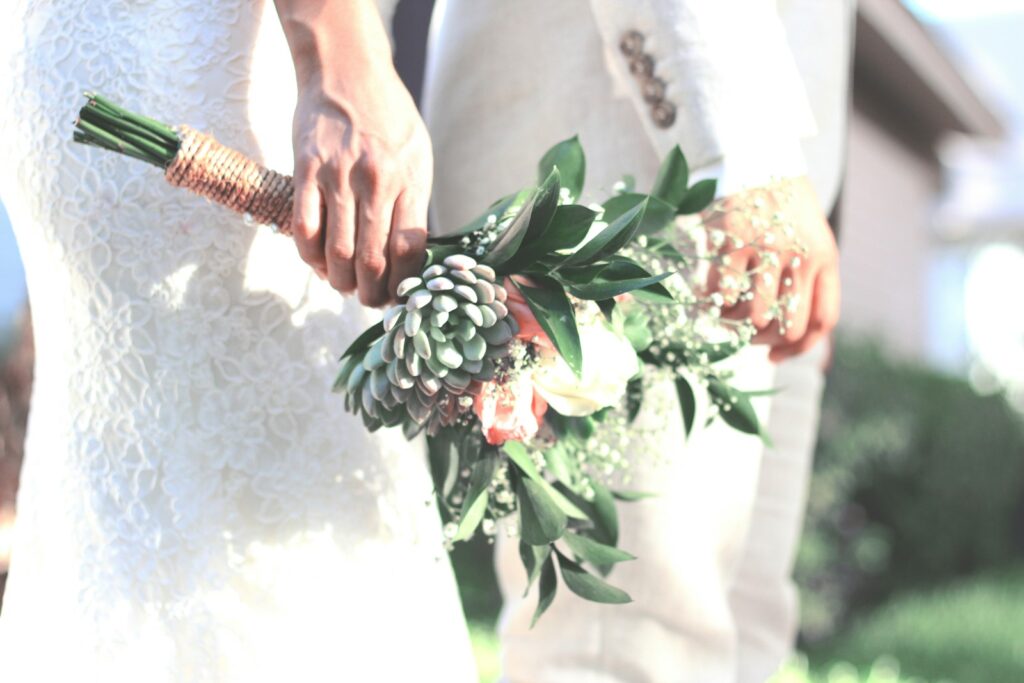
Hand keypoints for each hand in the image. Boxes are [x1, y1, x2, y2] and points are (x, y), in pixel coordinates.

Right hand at [277, 0, 430, 306]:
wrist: (346, 69)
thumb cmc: (388, 116)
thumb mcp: (418, 154)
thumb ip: (414, 200)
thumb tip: (412, 254)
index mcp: (410, 180)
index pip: (409, 249)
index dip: (403, 283)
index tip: (399, 296)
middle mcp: (376, 181)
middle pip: (374, 260)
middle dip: (372, 293)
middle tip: (369, 301)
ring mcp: (339, 176)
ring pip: (338, 252)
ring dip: (340, 281)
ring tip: (344, 286)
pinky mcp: (306, 169)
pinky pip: (304, 228)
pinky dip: (310, 256)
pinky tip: (317, 263)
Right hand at [703, 176, 839, 362]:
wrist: (755, 156)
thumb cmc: (780, 201)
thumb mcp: (809, 235)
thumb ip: (807, 277)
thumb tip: (787, 334)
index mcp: (825, 257)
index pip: (822, 320)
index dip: (799, 349)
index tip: (776, 357)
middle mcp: (801, 256)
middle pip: (788, 326)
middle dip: (764, 340)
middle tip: (745, 335)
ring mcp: (766, 250)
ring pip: (753, 316)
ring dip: (735, 325)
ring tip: (725, 316)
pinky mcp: (733, 241)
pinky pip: (721, 292)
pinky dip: (712, 304)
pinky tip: (707, 299)